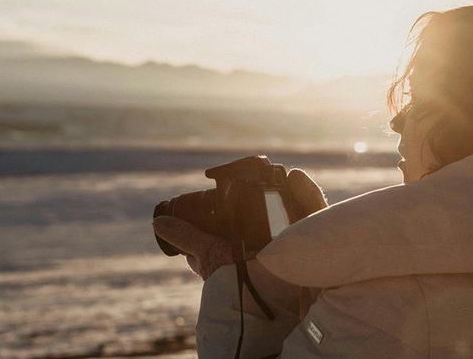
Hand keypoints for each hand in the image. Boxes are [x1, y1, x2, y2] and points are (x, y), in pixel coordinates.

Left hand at [153, 169, 325, 279]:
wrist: (260, 298)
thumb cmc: (233, 281)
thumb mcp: (207, 255)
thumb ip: (187, 236)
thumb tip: (158, 222)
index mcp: (250, 247)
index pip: (248, 221)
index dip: (242, 206)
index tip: (233, 190)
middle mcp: (276, 244)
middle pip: (279, 212)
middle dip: (274, 194)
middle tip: (266, 177)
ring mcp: (296, 241)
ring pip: (298, 210)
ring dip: (290, 191)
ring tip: (282, 174)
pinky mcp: (314, 239)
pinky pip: (314, 213)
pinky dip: (308, 194)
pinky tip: (297, 178)